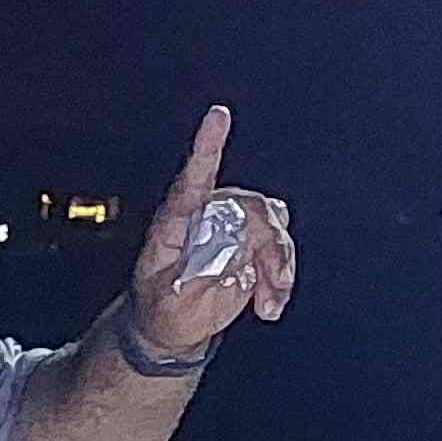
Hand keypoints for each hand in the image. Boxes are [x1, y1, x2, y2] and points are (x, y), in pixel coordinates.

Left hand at [123, 105, 299, 362]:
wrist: (171, 326)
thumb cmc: (160, 310)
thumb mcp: (164, 305)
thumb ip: (189, 285)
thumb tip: (220, 271)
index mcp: (176, 220)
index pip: (193, 177)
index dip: (207, 145)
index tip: (218, 115)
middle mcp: (208, 215)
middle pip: (251, 208)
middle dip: (267, 248)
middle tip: (264, 291)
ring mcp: (232, 228)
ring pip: (272, 228)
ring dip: (278, 268)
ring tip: (268, 303)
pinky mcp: (251, 245)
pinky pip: (280, 250)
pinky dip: (281, 279)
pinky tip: (270, 305)